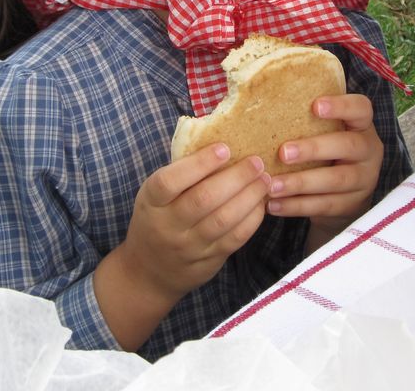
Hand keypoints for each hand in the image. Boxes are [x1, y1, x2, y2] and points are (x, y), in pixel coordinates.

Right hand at [120, 145, 270, 303]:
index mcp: (152, 202)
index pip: (170, 181)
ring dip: (249, 197)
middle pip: (203, 199)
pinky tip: (260, 202)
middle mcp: (167, 226)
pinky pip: (234, 238)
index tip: (224, 148)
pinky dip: (252, 218)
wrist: (150, 271)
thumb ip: (181, 175)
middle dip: (235, 178)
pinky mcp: (208, 261)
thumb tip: (221, 143)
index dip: (199, 164)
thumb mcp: (155, 196)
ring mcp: (188, 246)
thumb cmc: (157, 218)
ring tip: (265, 180)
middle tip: (256, 162)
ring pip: (223, 220)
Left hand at [265, 94, 383, 249]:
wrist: (346, 192)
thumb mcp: (327, 132)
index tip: (315, 106)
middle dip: (314, 148)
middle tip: (283, 152)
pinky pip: (324, 206)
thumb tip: (260, 103)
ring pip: (335, 180)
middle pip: (348, 146)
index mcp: (362, 126)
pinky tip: (274, 204)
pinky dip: (296, 206)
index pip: (361, 109)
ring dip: (300, 183)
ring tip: (272, 185)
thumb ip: (306, 119)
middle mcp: (369, 151)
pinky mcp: (352, 205)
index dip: (341, 106)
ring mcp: (364, 180)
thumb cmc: (327, 150)